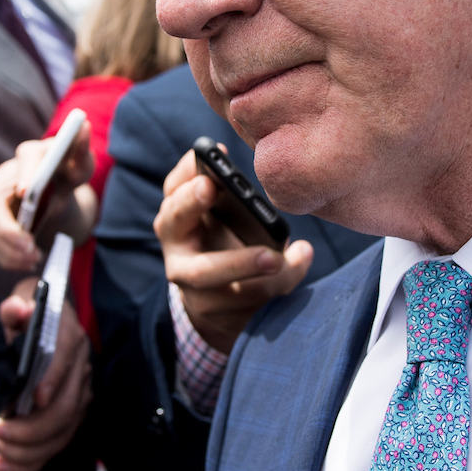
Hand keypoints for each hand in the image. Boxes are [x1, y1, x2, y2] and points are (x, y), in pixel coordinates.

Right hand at [0, 121, 98, 272]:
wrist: (59, 189)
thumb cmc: (68, 171)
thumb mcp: (80, 164)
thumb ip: (81, 150)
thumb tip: (82, 126)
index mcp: (29, 155)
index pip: (23, 161)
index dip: (24, 176)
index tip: (27, 192)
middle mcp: (6, 177)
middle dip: (8, 228)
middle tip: (30, 246)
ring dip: (9, 248)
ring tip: (34, 258)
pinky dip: (9, 258)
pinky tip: (29, 262)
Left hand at [0, 285, 93, 470]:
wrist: (46, 326)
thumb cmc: (29, 318)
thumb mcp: (20, 303)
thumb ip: (15, 307)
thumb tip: (16, 311)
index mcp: (70, 338)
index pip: (66, 359)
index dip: (53, 379)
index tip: (33, 398)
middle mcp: (80, 372)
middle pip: (64, 410)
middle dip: (28, 430)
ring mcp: (78, 399)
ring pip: (59, 435)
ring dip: (25, 452)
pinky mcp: (69, 420)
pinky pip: (53, 447)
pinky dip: (28, 463)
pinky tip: (2, 467)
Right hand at [157, 150, 312, 353]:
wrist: (221, 308)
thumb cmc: (228, 246)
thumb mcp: (225, 219)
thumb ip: (229, 191)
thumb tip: (233, 158)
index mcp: (179, 216)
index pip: (172, 189)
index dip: (184, 175)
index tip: (207, 161)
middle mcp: (176, 246)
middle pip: (172, 223)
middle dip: (190, 204)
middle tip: (212, 188)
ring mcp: (189, 283)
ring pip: (208, 273)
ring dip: (243, 263)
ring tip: (276, 257)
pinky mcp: (214, 311)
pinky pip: (244, 298)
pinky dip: (276, 282)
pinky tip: (299, 260)